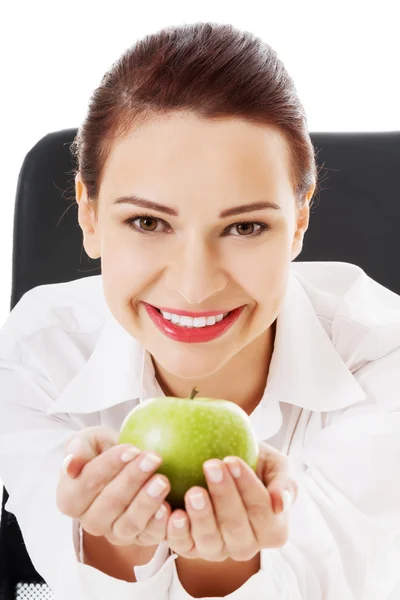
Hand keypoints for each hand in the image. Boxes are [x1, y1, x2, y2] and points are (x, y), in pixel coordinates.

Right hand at [56, 426, 171, 546]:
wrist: (128, 463)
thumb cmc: (104, 449)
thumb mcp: (89, 440)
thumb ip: (78, 448)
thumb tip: (71, 465)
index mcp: (70, 498)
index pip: (86, 483)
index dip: (109, 466)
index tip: (132, 448)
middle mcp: (91, 521)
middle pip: (109, 504)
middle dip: (132, 480)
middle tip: (153, 459)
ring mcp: (115, 532)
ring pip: (129, 524)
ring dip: (147, 502)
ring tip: (163, 481)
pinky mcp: (140, 539)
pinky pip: (150, 537)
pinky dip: (160, 525)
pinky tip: (170, 508)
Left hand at [166, 441, 298, 560]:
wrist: (223, 466)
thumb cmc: (254, 463)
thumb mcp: (276, 466)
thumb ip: (285, 482)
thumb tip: (281, 504)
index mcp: (273, 530)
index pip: (264, 513)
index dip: (248, 488)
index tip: (232, 460)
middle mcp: (246, 546)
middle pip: (237, 528)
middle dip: (224, 496)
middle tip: (211, 466)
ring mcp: (218, 550)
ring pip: (211, 542)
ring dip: (202, 517)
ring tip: (193, 490)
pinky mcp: (191, 548)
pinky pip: (184, 546)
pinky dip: (177, 533)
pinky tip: (174, 512)